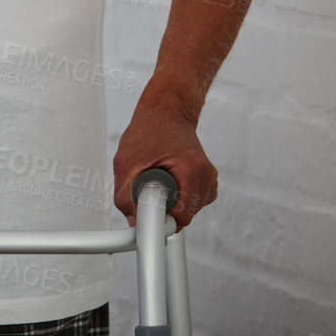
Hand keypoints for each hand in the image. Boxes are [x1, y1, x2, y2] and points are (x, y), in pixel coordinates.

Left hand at [113, 98, 216, 227]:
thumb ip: (125, 194)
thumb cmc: (149, 130)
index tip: (148, 217)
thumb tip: (132, 223)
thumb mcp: (126, 161)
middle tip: (149, 190)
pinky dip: (178, 197)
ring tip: (158, 180)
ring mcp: (210, 178)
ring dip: (171, 203)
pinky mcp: (208, 181)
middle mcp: (206, 175)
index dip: (162, 220)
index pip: (183, 215)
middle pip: (186, 215)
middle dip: (164, 209)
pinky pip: (193, 202)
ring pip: (190, 210)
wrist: (167, 112)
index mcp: (191, 168)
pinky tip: (168, 182)